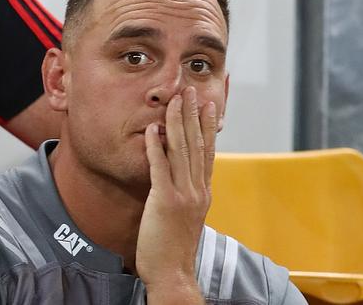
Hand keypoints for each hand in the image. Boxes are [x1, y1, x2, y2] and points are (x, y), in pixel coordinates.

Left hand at [137, 86, 216, 303]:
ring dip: (177, 123)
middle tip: (191, 91)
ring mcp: (183, 194)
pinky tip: (153, 129)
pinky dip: (157, 147)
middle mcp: (197, 189)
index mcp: (203, 191)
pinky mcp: (166, 202)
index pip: (208, 151)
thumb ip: (188, 193)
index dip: (208, 125)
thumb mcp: (189, 215)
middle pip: (197, 144)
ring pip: (182, 151)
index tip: (208, 104)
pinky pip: (160, 168)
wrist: (174, 273)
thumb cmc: (176, 246)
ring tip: (175, 100)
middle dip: (193, 114)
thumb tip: (185, 176)